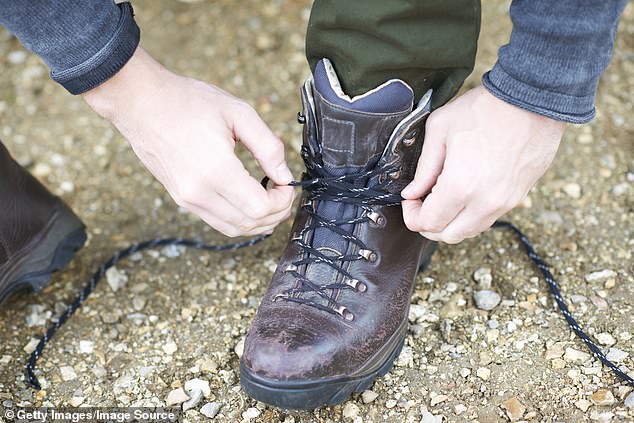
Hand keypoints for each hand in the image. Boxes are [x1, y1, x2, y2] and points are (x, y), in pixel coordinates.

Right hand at [82, 48, 294, 236]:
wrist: (141, 102)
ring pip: (234, 229)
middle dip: (276, 213)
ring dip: (259, 222)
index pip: (260, 208)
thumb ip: (268, 146)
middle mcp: (199, 192)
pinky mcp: (181, 199)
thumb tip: (284, 175)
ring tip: (272, 201)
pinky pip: (217, 222)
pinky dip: (239, 220)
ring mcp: (187, 199)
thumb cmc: (188, 101)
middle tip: (284, 194)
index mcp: (216, 170)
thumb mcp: (238, 113)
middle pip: (250, 224)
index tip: (287, 184)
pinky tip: (250, 204)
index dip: (282, 200)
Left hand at [401, 85, 564, 243]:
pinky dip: (470, 216)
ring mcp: (504, 203)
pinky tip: (464, 195)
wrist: (532, 99)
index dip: (412, 216)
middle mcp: (484, 202)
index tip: (411, 201)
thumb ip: (424, 167)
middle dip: (429, 224)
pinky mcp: (518, 198)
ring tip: (443, 199)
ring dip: (451, 223)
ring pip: (469, 232)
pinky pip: (488, 219)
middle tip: (422, 203)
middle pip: (447, 235)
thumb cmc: (486, 109)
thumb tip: (412, 192)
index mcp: (460, 186)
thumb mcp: (440, 129)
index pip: (428, 223)